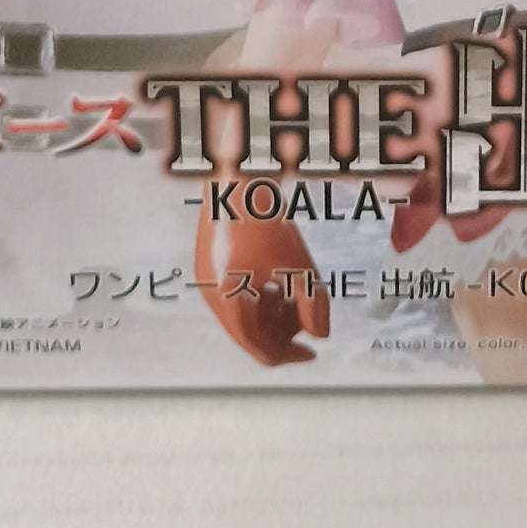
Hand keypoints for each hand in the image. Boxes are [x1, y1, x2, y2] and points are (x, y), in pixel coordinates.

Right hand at [195, 192, 330, 367]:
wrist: (238, 173)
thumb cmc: (266, 216)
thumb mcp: (300, 265)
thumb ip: (313, 306)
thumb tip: (320, 334)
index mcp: (229, 303)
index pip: (260, 349)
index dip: (290, 354)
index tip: (312, 351)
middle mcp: (212, 295)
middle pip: (250, 333)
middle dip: (282, 331)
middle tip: (308, 318)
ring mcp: (207, 278)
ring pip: (241, 314)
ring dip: (271, 314)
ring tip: (296, 295)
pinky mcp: (208, 261)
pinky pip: (233, 294)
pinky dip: (256, 296)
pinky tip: (278, 279)